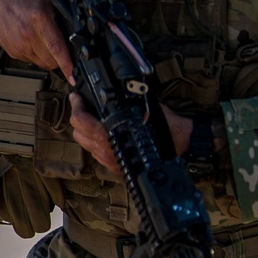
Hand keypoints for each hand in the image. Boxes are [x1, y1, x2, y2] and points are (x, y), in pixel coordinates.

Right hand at [0, 0, 72, 77]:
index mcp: (39, 19)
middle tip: (62, 50)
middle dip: (61, 60)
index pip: (56, 46)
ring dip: (49, 58)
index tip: (73, 75)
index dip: (67, 63)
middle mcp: (28, 35)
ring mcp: (20, 46)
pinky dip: (37, 55)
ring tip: (45, 42)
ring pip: (43, 63)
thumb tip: (76, 30)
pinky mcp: (14, 53)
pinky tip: (34, 41)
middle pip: (51, 60)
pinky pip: (32, 61)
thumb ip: (60, 13)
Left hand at [68, 94, 191, 177]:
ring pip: (85, 146)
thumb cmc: (164, 124)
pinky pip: (97, 155)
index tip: (77, 97)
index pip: (81, 121)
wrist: (181, 142)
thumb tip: (108, 89)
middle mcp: (108, 150)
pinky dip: (95, 143)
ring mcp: (111, 161)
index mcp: (112, 133)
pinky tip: (103, 134)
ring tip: (92, 120)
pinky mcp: (116, 168)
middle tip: (83, 107)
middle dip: (78, 120)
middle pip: (78, 134)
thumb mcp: (142, 105)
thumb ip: (124, 99)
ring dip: (85, 132)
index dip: (76, 106)